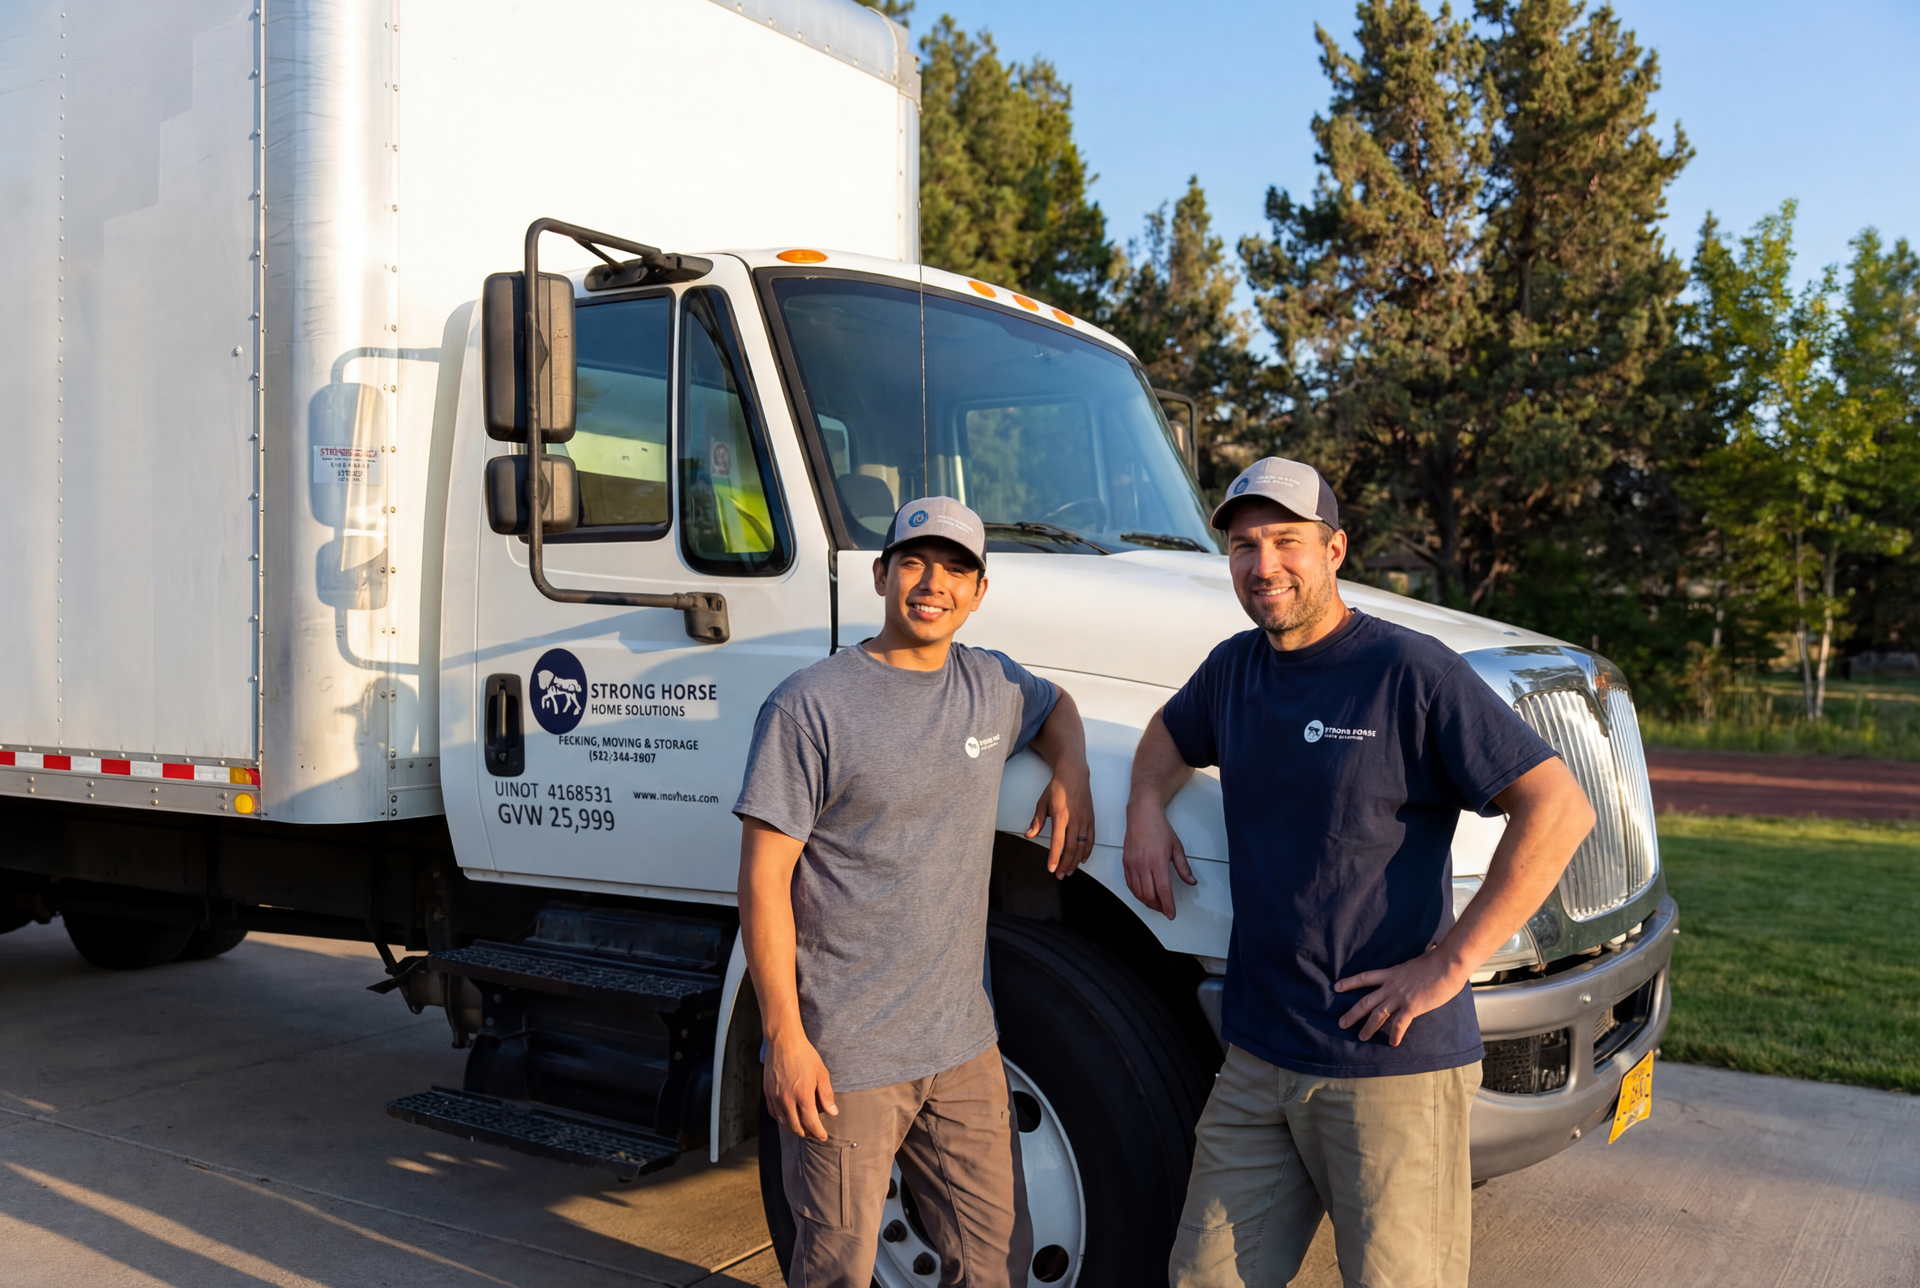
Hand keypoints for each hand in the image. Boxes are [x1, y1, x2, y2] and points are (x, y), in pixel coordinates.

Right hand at [763, 1032, 837, 1138]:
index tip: (823, 1137)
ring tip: (802, 1129)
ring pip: (783, 1122)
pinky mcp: (768, 1092)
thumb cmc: (805, 1055)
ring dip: (793, 1129)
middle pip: (796, 1126)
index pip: (811, 1122)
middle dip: (806, 1133)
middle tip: (813, 1133)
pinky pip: (774, 1113)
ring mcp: (776, 1097)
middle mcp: (787, 1099)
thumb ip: (827, 1095)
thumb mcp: (821, 1073)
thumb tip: (833, 1112)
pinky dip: (781, 1120)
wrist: (784, 1042)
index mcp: (803, 1095)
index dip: (818, 1132)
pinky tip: (787, 1119)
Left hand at [1029, 769, 1094, 877]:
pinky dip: (1087, 851)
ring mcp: (1085, 821)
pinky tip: (1081, 859)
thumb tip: (1029, 834)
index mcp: (1061, 816)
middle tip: (1060, 875)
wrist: (1074, 775)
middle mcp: (1075, 820)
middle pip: (1071, 848)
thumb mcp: (1042, 803)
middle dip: (1065, 864)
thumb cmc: (1058, 788)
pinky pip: (1090, 840)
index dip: (1055, 858)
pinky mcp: (1091, 820)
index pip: (1058, 843)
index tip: (1052, 869)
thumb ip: (1037, 821)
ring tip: (1070, 870)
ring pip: (1082, 847)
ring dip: (1076, 861)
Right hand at [1121, 802, 1195, 919]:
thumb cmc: (1159, 828)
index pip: (1163, 891)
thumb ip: (1183, 867)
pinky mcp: (1126, 862)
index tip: (1171, 913)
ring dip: (1147, 901)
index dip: (1168, 905)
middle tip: (1165, 909)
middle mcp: (1143, 865)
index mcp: (1158, 862)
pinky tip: (1143, 894)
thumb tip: (1191, 881)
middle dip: (1158, 906)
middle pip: (1150, 895)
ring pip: (1138, 892)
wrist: (1142, 815)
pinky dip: (1136, 893)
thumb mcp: (1176, 847)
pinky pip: (1130, 884)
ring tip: (1155, 904)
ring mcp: (1133, 864)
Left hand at [1333, 946, 1467, 1045]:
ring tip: (1360, 1037)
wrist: (1447, 964)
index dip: (1350, 983)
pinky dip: (1395, 1035)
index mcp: (1391, 973)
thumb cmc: (1437, 960)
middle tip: (1341, 1023)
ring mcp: (1400, 997)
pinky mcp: (1412, 1007)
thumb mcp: (1416, 962)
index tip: (1336, 987)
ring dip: (1368, 1027)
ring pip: (1378, 1014)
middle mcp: (1391, 986)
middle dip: (1352, 1013)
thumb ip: (1412, 968)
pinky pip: (1399, 1024)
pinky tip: (1393, 1043)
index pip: (1365, 977)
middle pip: (1366, 1001)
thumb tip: (1422, 957)